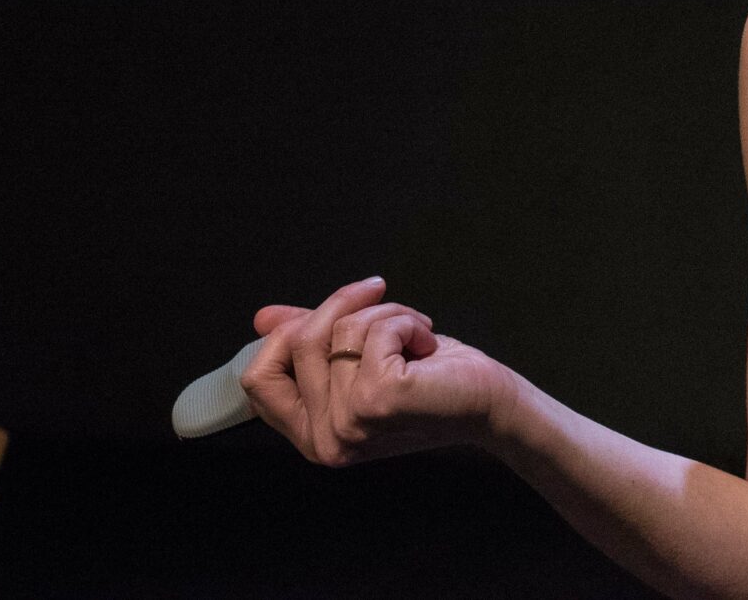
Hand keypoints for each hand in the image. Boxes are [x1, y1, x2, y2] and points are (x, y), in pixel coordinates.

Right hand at [240, 276, 515, 465]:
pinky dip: (404, 321)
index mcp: (311, 435)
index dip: (288, 335)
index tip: (337, 314)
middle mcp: (323, 440)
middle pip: (295, 342)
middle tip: (386, 307)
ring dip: (385, 314)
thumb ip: (311, 341)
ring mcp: (348, 425)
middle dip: (343, 307)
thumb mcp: (361, 355)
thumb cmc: (431, 378)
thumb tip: (263, 318)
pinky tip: (426, 343)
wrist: (488, 400)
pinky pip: (371, 330)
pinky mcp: (376, 402)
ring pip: (337, 330)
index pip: (258, 379)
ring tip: (415, 336)